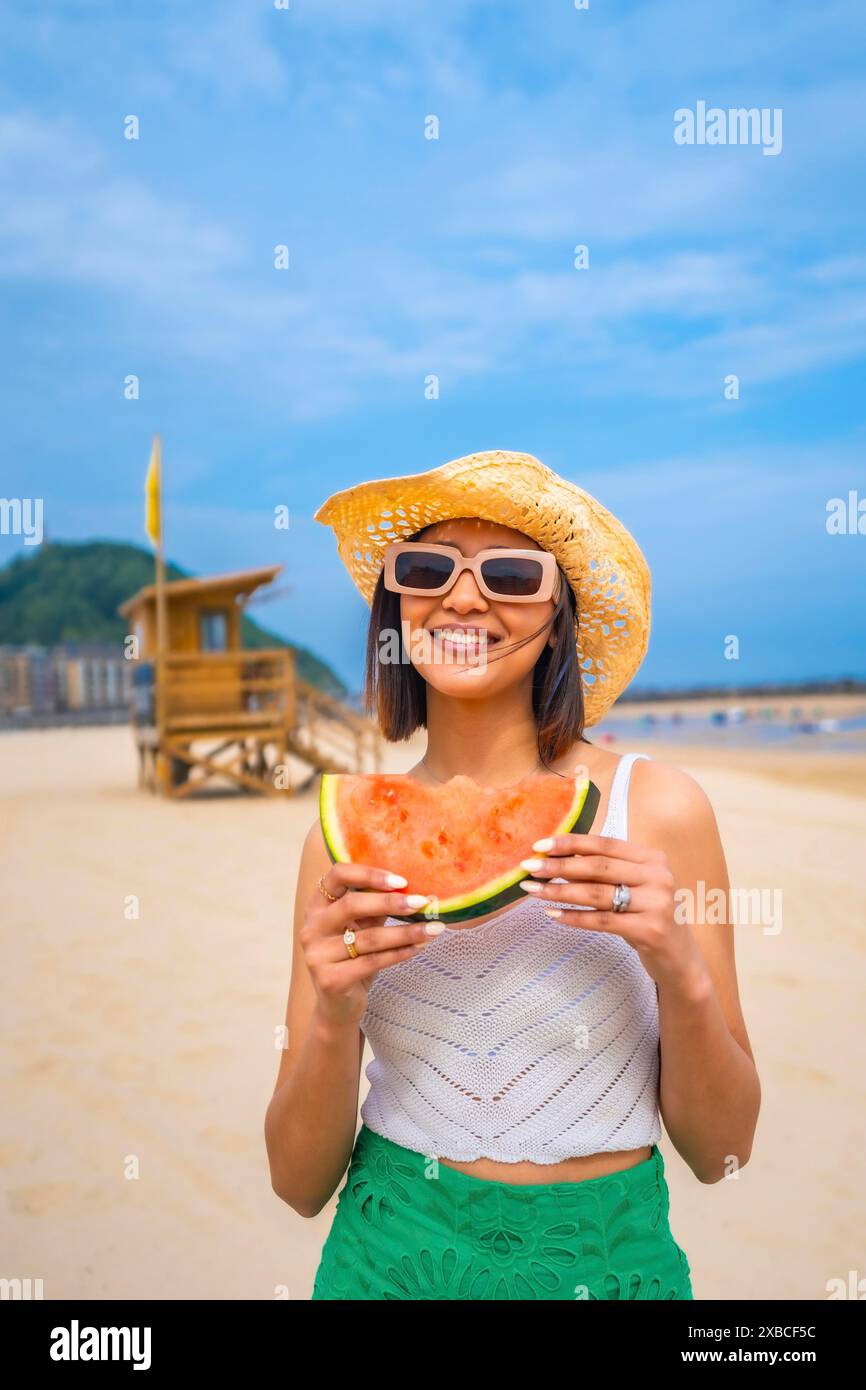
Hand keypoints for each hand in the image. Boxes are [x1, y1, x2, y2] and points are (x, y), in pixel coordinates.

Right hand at [301, 863, 443, 1028]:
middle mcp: (312, 928)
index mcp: (317, 906)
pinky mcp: (330, 980)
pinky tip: (418, 948)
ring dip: (406, 932)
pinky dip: (399, 954)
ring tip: (433, 929)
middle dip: (391, 902)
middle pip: (352, 905)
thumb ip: (376, 906)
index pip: (338, 875)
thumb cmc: (353, 958)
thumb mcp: (361, 926)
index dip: (369, 874)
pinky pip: (372, 962)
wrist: (338, 1006)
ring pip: (369, 938)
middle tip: (422, 902)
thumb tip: (414, 889)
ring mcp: (317, 955)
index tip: (401, 881)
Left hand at [517, 831, 696, 988]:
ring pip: (597, 894)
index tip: (540, 844)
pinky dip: (574, 917)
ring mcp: (657, 904)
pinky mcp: (651, 930)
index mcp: (653, 858)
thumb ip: (603, 873)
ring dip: (559, 891)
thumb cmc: (648, 918)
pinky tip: (552, 915)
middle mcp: (658, 876)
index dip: (571, 842)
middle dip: (558, 865)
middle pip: (598, 866)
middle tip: (528, 867)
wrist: (680, 960)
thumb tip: (556, 860)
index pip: (605, 844)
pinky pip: (602, 921)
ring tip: (533, 891)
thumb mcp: (632, 889)